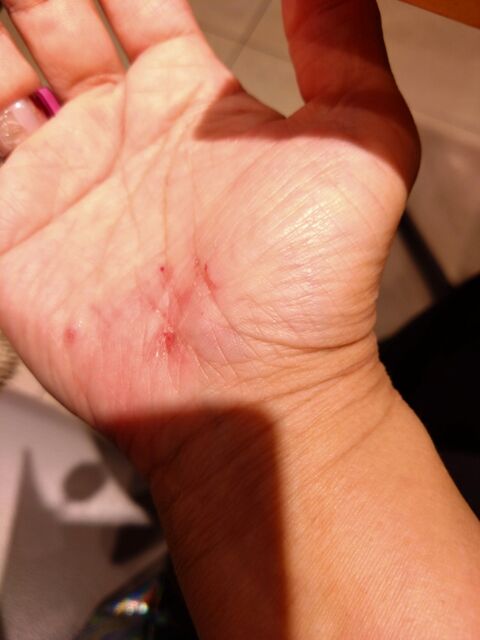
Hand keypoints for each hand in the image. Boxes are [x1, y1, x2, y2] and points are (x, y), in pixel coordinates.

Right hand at [0, 0, 417, 458]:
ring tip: (0, 7)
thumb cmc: (309, 282)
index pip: (138, 1)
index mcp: (189, 105)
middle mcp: (119, 140)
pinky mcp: (12, 236)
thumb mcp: (361, 143)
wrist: (248, 385)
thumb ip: (344, 47)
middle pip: (59, 26)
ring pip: (2, 82)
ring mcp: (61, 185)